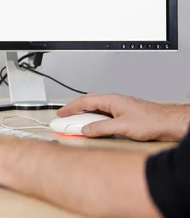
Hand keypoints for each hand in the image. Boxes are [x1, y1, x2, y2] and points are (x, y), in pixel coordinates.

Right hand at [58, 93, 189, 140]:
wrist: (169, 123)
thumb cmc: (151, 121)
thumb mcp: (121, 127)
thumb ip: (101, 128)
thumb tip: (86, 130)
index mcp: (111, 100)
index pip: (84, 101)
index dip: (70, 108)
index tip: (61, 113)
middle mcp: (114, 102)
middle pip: (88, 103)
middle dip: (74, 110)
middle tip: (65, 118)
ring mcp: (119, 108)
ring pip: (96, 110)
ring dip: (85, 117)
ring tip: (77, 126)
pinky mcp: (124, 115)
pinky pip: (103, 116)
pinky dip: (95, 121)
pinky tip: (95, 128)